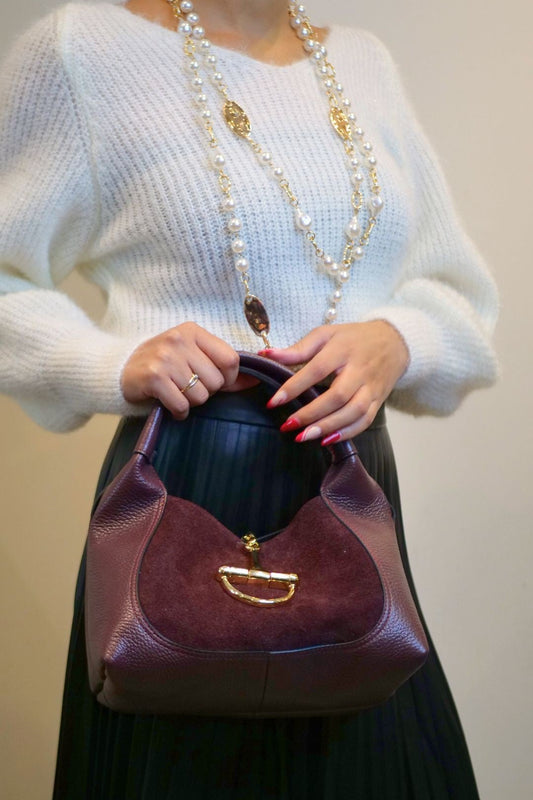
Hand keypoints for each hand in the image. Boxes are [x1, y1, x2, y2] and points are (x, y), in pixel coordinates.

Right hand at [121, 322, 255, 417]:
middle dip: (206, 392)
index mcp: (193, 331)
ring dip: (191, 402)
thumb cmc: (162, 364)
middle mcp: (179, 340)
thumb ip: (222, 367)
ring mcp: (165, 357)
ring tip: (176, 393)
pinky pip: (182, 405)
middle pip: (217, 381)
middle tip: (187, 387)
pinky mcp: (154, 377)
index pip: (231, 359)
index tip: (216, 382)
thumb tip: (255, 381)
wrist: (119, 370)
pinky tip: (168, 404)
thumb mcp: (191, 356)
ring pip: (201, 396)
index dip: (229, 378)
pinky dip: (178, 412)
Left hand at [259, 321, 408, 443]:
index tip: (274, 401)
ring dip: (328, 427)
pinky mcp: (379, 401)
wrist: (394, 342)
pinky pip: (365, 421)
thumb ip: (298, 349)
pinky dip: (347, 433)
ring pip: (353, 411)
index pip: (317, 369)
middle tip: (288, 425)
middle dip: (311, 413)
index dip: (295, 386)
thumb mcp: (326, 335)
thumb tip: (266, 355)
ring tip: (304, 436)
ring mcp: (371, 387)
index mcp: (343, 350)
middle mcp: (359, 370)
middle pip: (338, 395)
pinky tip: (327, 440)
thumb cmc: (354, 338)